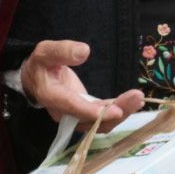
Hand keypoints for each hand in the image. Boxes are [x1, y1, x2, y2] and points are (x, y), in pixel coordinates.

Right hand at [19, 40, 145, 131]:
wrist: (36, 80)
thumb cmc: (41, 64)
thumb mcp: (46, 52)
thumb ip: (62, 51)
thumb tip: (84, 51)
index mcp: (51, 96)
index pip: (72, 106)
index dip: (92, 111)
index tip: (114, 110)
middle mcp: (64, 112)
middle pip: (91, 119)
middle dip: (116, 111)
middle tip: (136, 97)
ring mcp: (75, 117)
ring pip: (99, 123)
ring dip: (121, 113)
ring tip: (138, 98)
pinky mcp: (85, 115)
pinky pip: (103, 119)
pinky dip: (119, 112)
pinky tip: (134, 102)